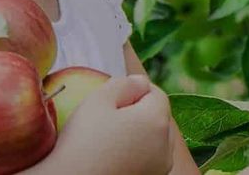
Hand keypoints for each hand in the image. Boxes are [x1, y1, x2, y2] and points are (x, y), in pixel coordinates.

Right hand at [45, 74, 175, 174]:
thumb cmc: (82, 141)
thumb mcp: (97, 101)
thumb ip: (124, 84)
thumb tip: (141, 82)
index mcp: (157, 121)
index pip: (156, 93)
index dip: (134, 91)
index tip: (111, 101)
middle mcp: (166, 147)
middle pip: (158, 117)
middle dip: (139, 112)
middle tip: (109, 119)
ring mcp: (160, 168)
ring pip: (156, 140)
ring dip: (140, 134)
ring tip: (111, 140)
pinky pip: (149, 160)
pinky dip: (137, 155)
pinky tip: (114, 157)